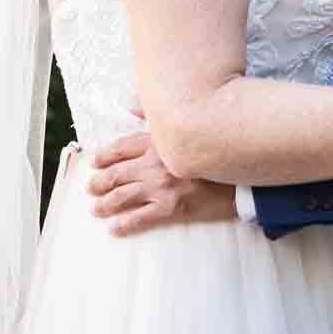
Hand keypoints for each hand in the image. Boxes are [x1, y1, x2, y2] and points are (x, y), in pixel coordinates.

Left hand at [86, 130, 236, 235]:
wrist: (243, 177)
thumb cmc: (215, 149)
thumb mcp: (186, 127)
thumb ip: (155, 116)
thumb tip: (129, 104)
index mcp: (158, 142)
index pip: (121, 147)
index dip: (104, 156)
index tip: (94, 162)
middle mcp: (155, 163)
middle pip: (116, 173)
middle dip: (98, 182)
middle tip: (89, 189)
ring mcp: (162, 186)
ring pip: (123, 196)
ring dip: (105, 204)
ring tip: (96, 209)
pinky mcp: (172, 208)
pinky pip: (140, 218)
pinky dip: (123, 224)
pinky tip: (114, 228)